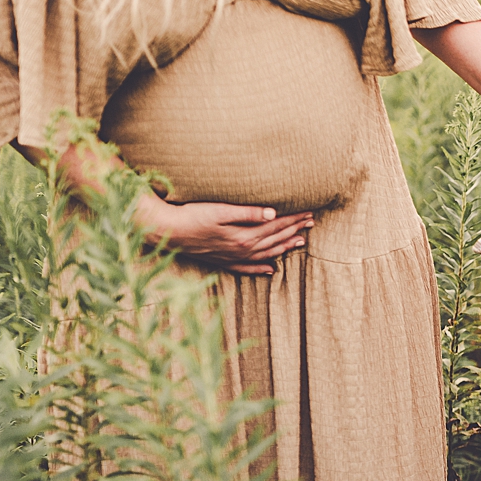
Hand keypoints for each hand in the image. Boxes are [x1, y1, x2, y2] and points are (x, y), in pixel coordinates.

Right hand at [140, 196, 312, 275]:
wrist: (168, 232)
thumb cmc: (193, 216)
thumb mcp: (220, 211)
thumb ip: (247, 213)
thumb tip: (272, 213)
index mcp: (243, 236)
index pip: (275, 226)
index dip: (293, 219)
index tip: (309, 212)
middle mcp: (240, 250)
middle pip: (274, 240)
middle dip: (295, 230)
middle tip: (312, 222)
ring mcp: (232, 257)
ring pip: (265, 254)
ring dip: (284, 247)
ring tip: (301, 241)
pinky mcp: (222, 261)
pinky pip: (247, 268)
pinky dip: (261, 268)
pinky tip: (271, 269)